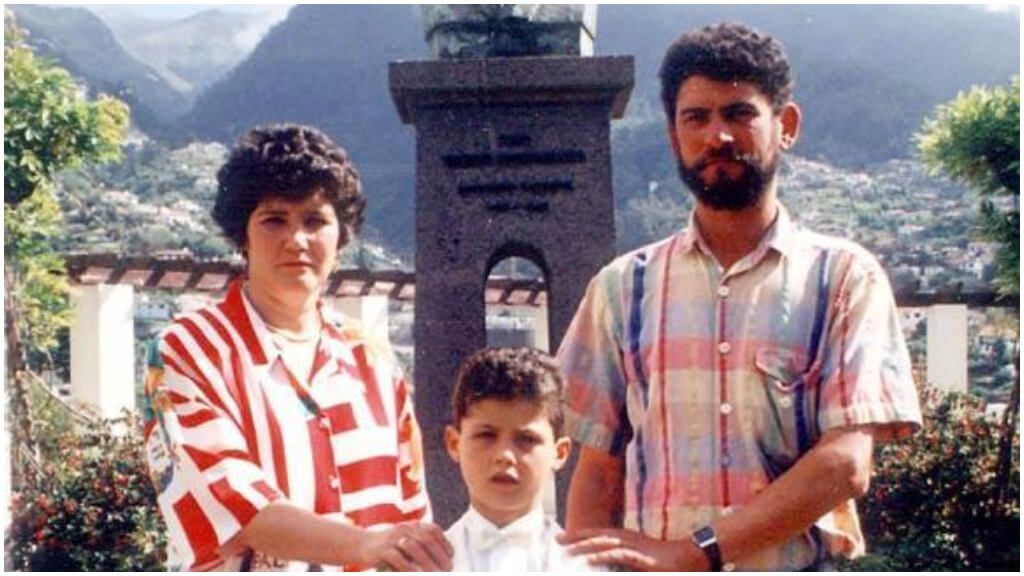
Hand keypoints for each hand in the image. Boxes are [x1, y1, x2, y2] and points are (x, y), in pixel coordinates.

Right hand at [361, 522, 452, 570]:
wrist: (360, 544)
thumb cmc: (387, 547)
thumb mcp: (404, 541)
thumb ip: (419, 545)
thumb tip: (441, 560)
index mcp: (411, 525)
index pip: (433, 530)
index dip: (444, 542)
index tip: (451, 556)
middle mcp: (404, 529)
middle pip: (427, 540)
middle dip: (440, 555)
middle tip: (447, 569)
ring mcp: (393, 538)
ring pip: (415, 549)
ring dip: (428, 563)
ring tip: (436, 575)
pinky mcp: (383, 549)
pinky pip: (399, 559)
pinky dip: (410, 568)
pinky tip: (417, 575)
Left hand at [559, 528, 700, 571]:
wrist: (697, 558)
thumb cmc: (674, 564)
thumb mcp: (647, 561)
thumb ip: (631, 563)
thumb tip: (615, 565)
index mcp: (631, 540)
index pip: (602, 535)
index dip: (582, 535)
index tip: (564, 537)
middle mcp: (631, 540)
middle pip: (599, 536)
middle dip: (577, 538)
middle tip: (557, 540)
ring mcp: (637, 548)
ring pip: (604, 544)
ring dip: (583, 546)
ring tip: (565, 550)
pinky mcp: (643, 558)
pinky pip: (618, 556)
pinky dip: (601, 557)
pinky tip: (587, 559)